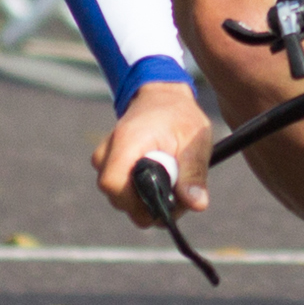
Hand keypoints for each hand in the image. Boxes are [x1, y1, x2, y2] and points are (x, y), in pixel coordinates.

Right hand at [91, 81, 212, 227]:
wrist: (162, 98)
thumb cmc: (179, 116)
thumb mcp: (195, 141)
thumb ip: (194, 174)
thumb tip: (197, 205)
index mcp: (126, 142)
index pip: (113, 184)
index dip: (137, 202)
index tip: (165, 201)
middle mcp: (107, 152)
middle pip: (118, 198)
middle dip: (149, 206)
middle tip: (178, 196)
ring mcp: (105, 160)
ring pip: (121, 199)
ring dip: (148, 202)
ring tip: (173, 184)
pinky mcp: (110, 167)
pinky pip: (123, 193)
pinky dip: (143, 195)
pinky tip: (163, 183)